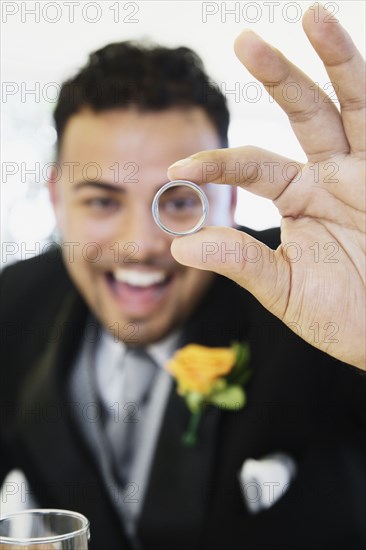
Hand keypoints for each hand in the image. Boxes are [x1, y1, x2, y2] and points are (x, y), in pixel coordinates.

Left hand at [167, 5, 364, 370]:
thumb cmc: (344, 315)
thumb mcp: (284, 289)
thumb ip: (239, 263)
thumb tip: (180, 244)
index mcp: (300, 197)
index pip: (253, 165)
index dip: (218, 164)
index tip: (178, 168)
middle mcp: (333, 175)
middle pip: (305, 114)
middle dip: (279, 77)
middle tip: (245, 41)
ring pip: (353, 106)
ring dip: (336, 62)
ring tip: (314, 16)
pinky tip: (358, 63)